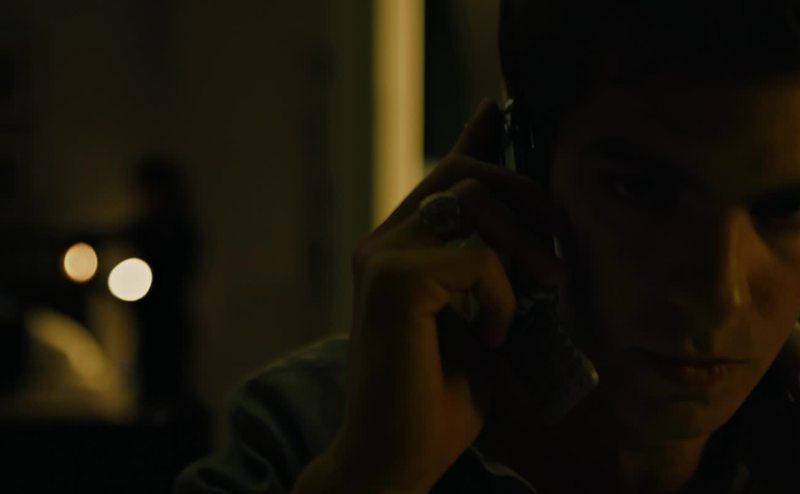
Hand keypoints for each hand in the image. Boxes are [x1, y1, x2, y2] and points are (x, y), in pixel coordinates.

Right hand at [323, 99, 568, 492]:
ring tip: (543, 290)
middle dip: (525, 194)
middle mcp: (383, 241)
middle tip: (557, 248)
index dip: (474, 140)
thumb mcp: (481, 322)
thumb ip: (491, 272)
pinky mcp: (393, 281)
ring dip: (525, 245)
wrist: (398, 457)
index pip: (441, 176)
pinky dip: (505, 297)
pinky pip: (478, 260)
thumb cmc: (439, 396)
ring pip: (473, 204)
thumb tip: (525, 234)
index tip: (497, 110)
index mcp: (401, 248)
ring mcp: (382, 256)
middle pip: (462, 173)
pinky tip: (496, 335)